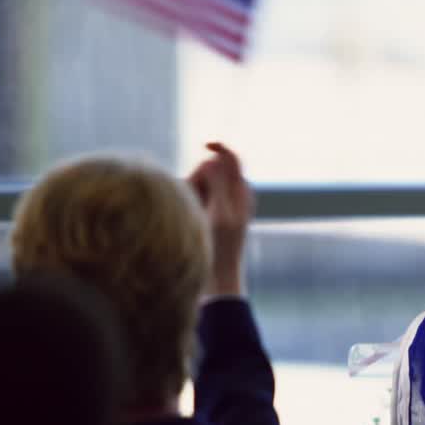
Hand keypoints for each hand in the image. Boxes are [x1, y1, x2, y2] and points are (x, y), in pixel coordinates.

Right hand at [187, 142, 254, 296]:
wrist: (216, 279)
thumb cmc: (220, 248)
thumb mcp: (221, 213)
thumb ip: (218, 182)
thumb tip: (213, 159)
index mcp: (241, 192)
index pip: (232, 157)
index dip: (219, 147)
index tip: (204, 145)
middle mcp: (230, 195)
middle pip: (208, 169)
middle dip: (197, 178)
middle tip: (196, 203)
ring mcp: (216, 204)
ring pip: (195, 183)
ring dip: (188, 192)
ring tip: (192, 217)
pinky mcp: (203, 213)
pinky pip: (187, 195)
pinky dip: (183, 201)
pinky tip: (185, 219)